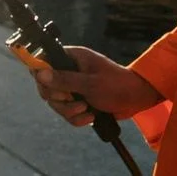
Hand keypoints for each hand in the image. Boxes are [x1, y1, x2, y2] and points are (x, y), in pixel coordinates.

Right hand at [32, 46, 162, 126]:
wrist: (136, 99)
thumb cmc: (117, 85)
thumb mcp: (90, 83)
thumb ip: (64, 79)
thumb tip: (40, 73)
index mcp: (71, 58)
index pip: (44, 61)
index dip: (42, 76)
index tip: (52, 88)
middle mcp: (69, 70)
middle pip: (46, 87)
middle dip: (59, 99)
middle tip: (73, 100)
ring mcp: (73, 86)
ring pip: (56, 103)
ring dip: (69, 111)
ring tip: (86, 110)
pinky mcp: (78, 101)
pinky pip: (67, 113)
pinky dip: (76, 118)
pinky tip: (90, 117)